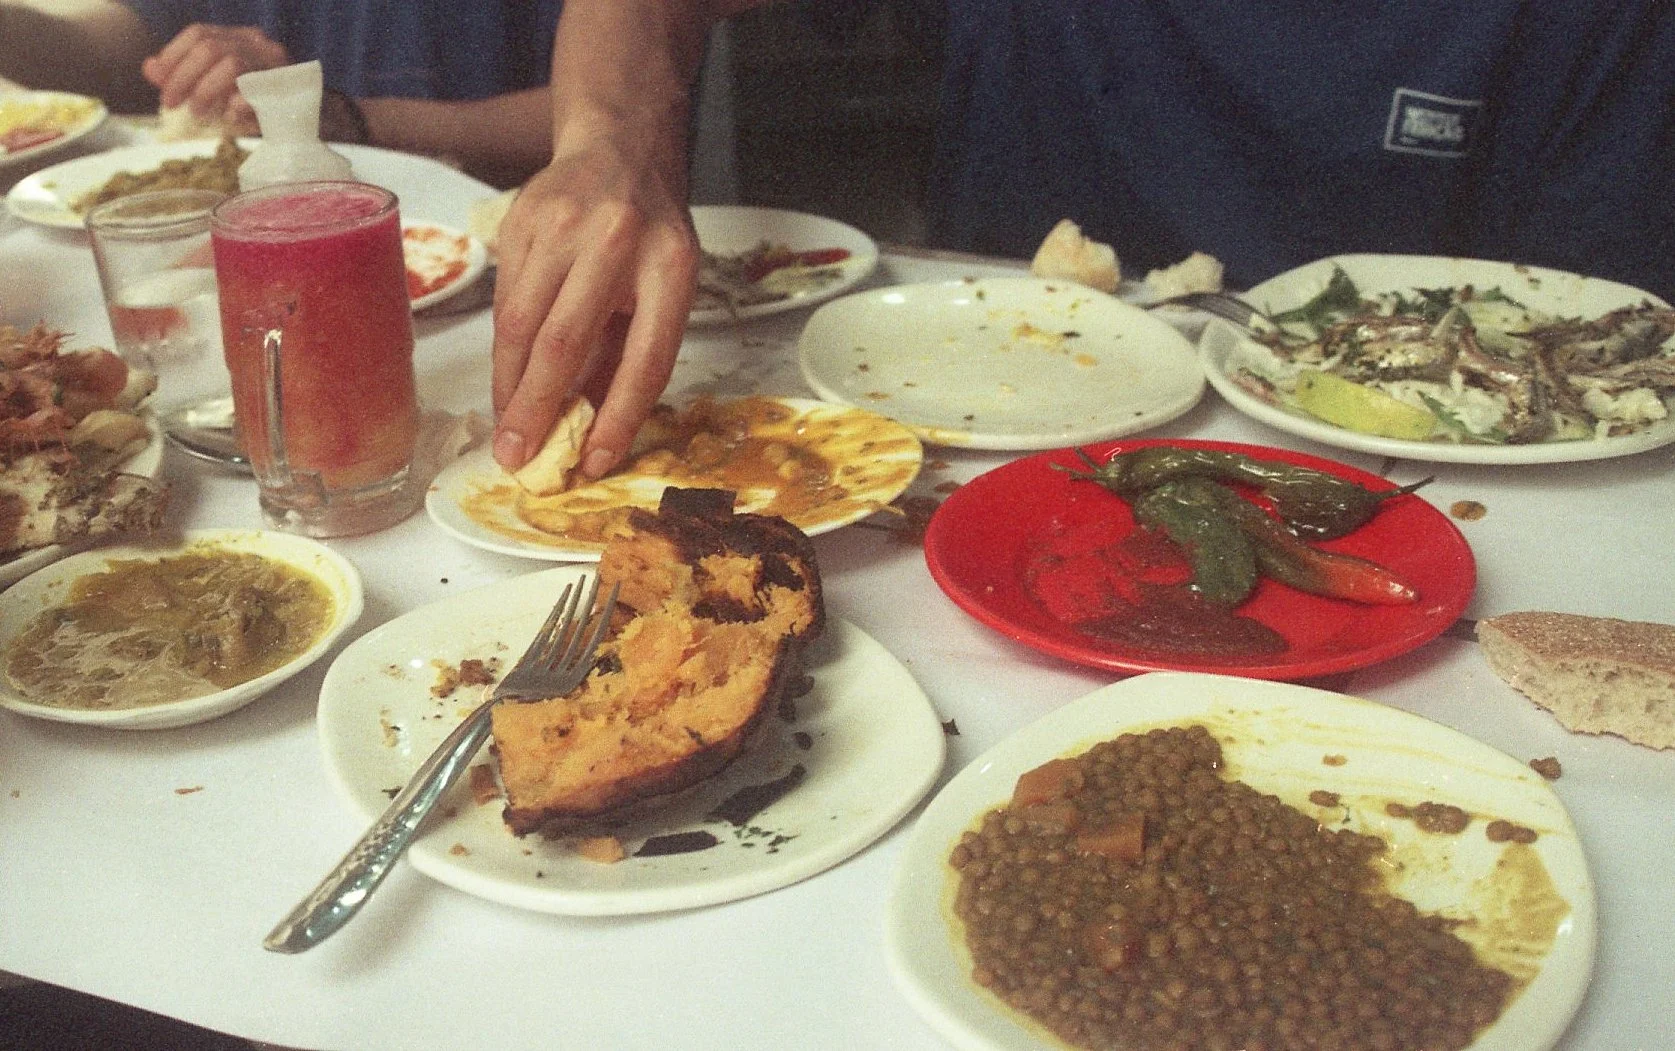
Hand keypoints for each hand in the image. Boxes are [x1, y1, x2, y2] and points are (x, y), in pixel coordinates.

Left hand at [141, 23, 289, 119]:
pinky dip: (238, 105)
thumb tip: (149, 69)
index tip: (158, 81)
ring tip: (197, 113)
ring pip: (232, 64)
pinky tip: (229, 117)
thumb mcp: (221, 89)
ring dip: (206, 89)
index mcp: (242, 39)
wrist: (312, 123)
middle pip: (211, 47)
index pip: (199, 34)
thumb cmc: (262, 105)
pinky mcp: (292, 90)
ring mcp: (279, 66)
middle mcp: (261, 45)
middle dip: (183, 76)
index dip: (173, 54)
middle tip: (170, 104)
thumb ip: (186, 76)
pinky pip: (259, 92)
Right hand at [490, 136, 698, 479]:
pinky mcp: (521, 221)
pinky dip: (504, 349)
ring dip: (508, 387)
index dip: (617, 418)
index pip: (644, 359)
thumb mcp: (665, 290)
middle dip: (536, 410)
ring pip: (521, 324)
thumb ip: (632, 353)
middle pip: (564, 342)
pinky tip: (506, 378)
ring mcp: (562, 227)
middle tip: (517, 457)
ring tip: (505, 429)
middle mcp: (616, 242)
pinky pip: (506, 301)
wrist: (620, 151)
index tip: (592, 462)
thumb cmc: (650, 237)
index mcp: (669, 268)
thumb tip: (596, 433)